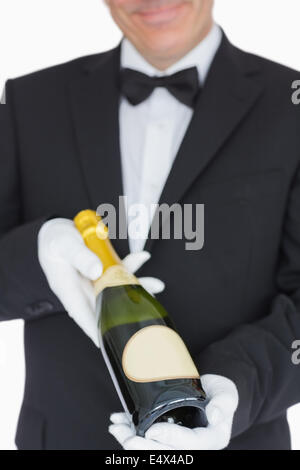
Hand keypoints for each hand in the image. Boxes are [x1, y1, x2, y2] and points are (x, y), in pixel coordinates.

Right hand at [38, 218, 164, 346]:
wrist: (57, 230)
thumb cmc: (55, 240)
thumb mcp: (63, 245)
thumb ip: (80, 257)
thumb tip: (97, 270)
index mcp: (69, 290)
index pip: (85, 316)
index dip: (99, 330)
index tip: (113, 342)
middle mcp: (83, 289)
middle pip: (108, 305)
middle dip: (129, 309)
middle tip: (150, 310)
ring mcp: (94, 280)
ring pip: (118, 289)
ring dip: (137, 286)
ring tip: (157, 285)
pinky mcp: (103, 270)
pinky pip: (120, 271)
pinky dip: (132, 265)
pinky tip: (143, 257)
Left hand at [109, 374, 238, 449]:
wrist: (213, 390)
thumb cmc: (220, 392)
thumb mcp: (227, 394)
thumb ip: (223, 403)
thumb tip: (215, 415)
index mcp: (210, 440)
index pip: (190, 445)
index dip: (170, 439)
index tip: (152, 431)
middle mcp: (193, 446)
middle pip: (167, 453)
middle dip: (144, 448)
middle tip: (127, 437)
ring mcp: (177, 442)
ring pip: (153, 448)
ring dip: (131, 440)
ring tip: (116, 428)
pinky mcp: (165, 434)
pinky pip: (147, 437)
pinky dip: (130, 429)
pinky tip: (118, 422)